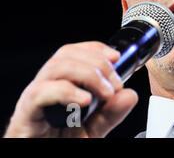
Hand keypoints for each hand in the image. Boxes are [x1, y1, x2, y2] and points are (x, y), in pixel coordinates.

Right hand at [3, 41, 137, 137]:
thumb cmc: (62, 143)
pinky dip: (67, 91)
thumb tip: (129, 95)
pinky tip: (84, 100)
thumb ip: (111, 113)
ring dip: (88, 74)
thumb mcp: (94, 128)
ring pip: (56, 67)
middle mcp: (46, 87)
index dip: (95, 49)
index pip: (74, 52)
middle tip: (116, 83)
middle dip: (97, 61)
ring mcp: (33, 100)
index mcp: (60, 84)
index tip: (116, 57)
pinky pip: (40, 93)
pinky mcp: (25, 115)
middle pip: (66, 54)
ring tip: (105, 93)